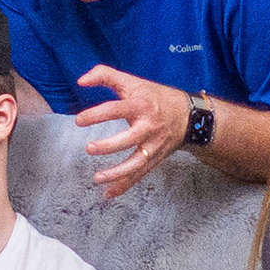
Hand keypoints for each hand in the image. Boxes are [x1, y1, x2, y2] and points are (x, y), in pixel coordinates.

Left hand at [74, 65, 187, 198]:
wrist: (191, 116)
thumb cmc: (155, 96)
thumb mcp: (132, 81)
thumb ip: (104, 75)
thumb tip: (80, 82)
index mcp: (141, 106)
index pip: (116, 110)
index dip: (97, 115)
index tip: (79, 120)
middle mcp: (148, 127)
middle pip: (129, 139)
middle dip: (109, 146)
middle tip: (89, 148)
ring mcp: (153, 146)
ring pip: (136, 163)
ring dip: (117, 173)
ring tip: (97, 178)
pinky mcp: (154, 159)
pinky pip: (139, 175)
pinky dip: (124, 186)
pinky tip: (107, 194)